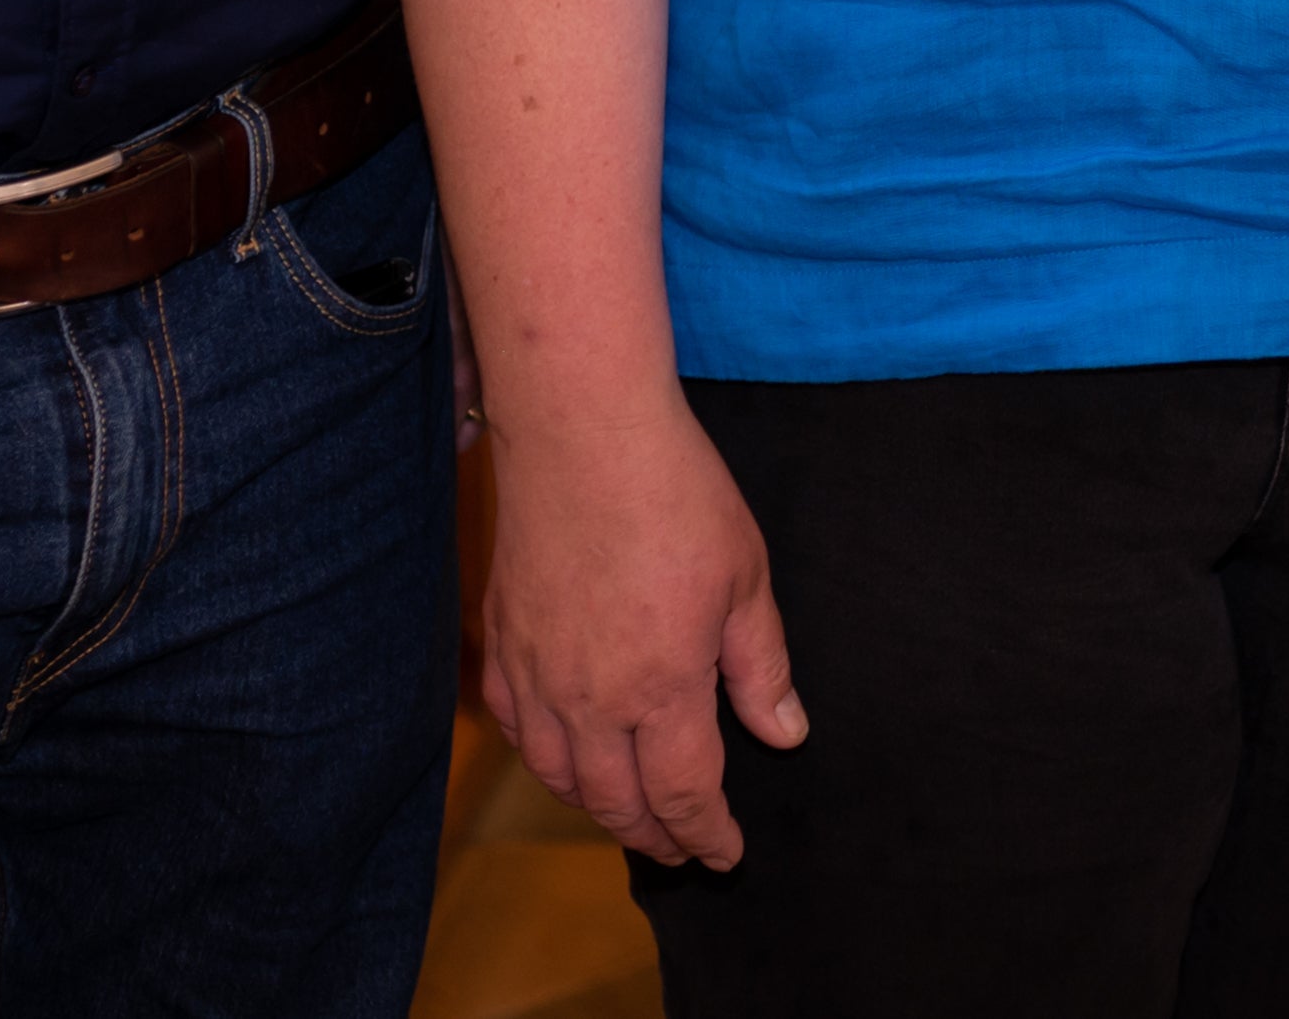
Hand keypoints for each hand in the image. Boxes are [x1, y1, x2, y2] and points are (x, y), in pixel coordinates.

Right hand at [476, 393, 809, 868]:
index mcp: (660, 689)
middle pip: (616, 802)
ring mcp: (537, 673)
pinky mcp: (503, 641)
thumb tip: (785, 735)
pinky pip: (517, 727)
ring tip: (629, 813)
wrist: (583, 433)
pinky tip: (564, 754)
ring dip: (597, 807)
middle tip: (680, 850)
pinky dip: (544, 757)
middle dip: (654, 836)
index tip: (724, 854)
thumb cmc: (676, 495)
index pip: (683, 794)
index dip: (705, 834)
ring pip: (559, 775)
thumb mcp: (746, 579)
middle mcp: (590, 699)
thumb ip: (762, 669)